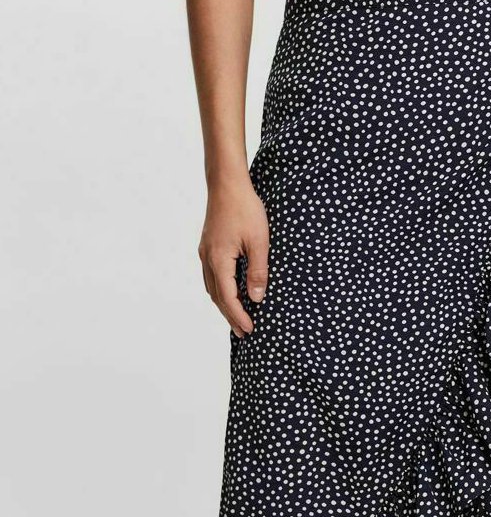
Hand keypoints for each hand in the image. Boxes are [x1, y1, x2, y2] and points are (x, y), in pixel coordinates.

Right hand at [198, 177, 269, 336]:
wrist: (227, 183)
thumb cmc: (245, 209)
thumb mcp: (259, 242)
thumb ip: (258, 272)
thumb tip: (256, 298)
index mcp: (219, 260)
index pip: (228, 297)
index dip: (238, 315)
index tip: (249, 330)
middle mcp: (208, 259)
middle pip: (217, 296)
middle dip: (230, 315)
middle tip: (243, 333)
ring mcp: (205, 252)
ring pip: (212, 287)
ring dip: (224, 304)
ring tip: (236, 317)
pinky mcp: (208, 246)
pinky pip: (211, 276)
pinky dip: (220, 289)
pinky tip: (229, 292)